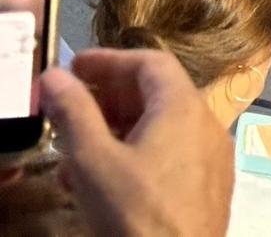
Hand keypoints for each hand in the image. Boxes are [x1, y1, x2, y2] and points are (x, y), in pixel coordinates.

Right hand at [40, 50, 232, 236]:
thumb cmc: (135, 213)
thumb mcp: (94, 161)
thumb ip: (74, 114)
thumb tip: (55, 76)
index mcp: (184, 107)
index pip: (150, 63)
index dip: (110, 60)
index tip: (74, 68)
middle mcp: (207, 124)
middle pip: (158, 93)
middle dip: (110, 98)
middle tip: (70, 109)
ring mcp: (212, 156)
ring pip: (162, 128)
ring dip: (118, 132)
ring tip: (76, 153)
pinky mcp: (209, 186)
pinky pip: (172, 155)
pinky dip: (137, 155)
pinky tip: (104, 182)